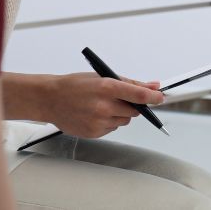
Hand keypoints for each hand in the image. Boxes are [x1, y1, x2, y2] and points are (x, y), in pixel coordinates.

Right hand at [43, 72, 164, 138]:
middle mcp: (103, 105)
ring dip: (121, 114)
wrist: (50, 99)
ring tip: (103, 106)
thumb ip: (131, 83)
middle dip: (133, 105)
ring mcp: (98, 121)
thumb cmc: (75, 85)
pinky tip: (95, 114)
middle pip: (135, 111)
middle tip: (120, 99)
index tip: (160, 97)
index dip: (154, 97)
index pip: (140, 95)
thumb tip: (153, 86)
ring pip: (125, 121)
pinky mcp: (93, 133)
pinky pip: (112, 129)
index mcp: (107, 87)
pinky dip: (109, 122)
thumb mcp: (103, 76)